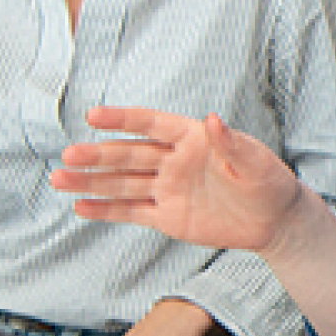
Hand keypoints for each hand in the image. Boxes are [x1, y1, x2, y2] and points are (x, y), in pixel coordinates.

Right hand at [54, 107, 305, 255]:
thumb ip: (231, 144)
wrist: (276, 220)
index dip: (123, 119)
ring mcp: (167, 189)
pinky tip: (81, 206)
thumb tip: (213, 120)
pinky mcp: (168, 217)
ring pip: (123, 183)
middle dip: (98, 155)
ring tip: (60, 179)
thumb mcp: (255, 162)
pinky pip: (132, 212)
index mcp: (192, 138)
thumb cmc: (269, 182)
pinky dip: (106, 210)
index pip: (151, 124)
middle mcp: (173, 161)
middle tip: (69, 154)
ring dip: (91, 182)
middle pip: (128, 155)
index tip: (93, 115)